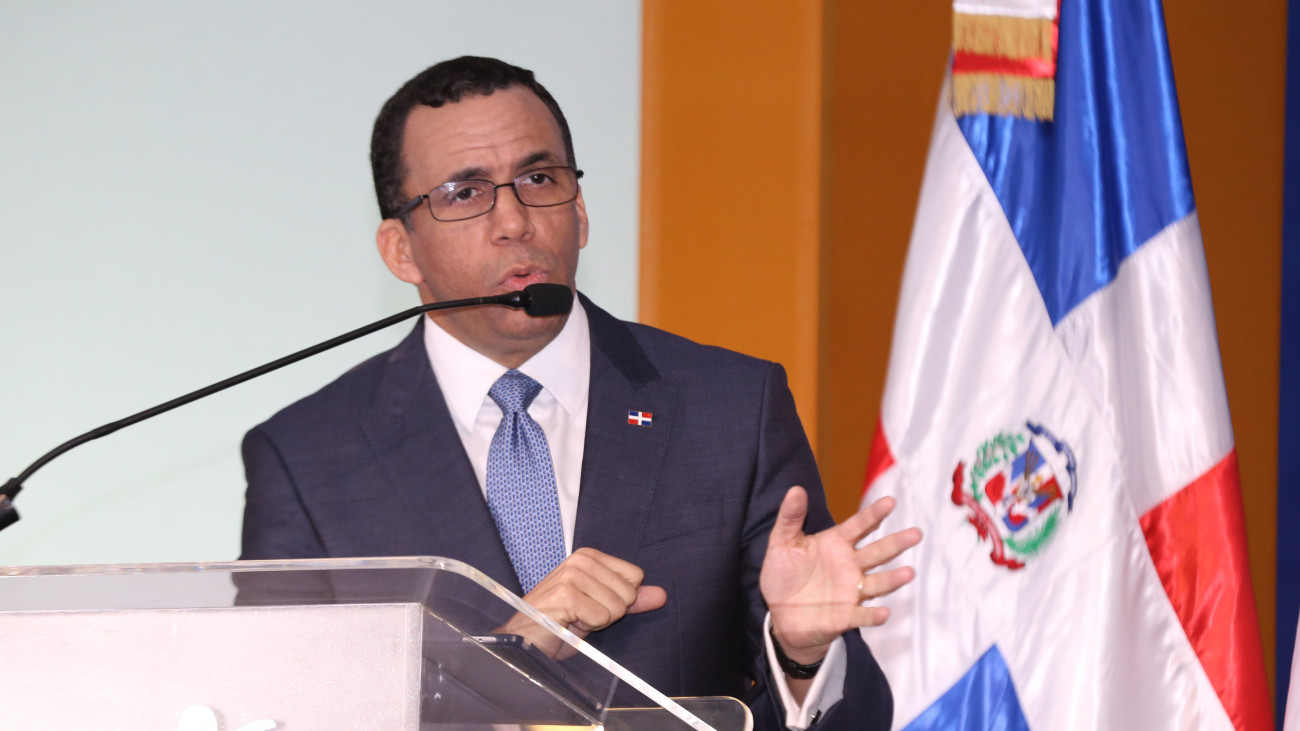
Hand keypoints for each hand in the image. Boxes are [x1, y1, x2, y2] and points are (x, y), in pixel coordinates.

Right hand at [497, 547, 666, 658]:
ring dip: (596, 622)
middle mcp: (579, 560)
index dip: (619, 600)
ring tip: (572, 619)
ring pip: (616, 607)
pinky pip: (601, 618)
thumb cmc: (560, 624)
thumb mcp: (601, 609)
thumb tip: (661, 594)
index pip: (635, 577)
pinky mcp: (565, 595)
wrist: (524, 641)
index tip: (593, 605)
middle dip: (609, 613)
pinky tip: (567, 624)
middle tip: (581, 615)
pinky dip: (587, 630)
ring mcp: (571, 575)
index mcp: (589, 556)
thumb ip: (631, 600)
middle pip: (628, 593)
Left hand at [760, 487, 920, 665]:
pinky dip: (873, 615)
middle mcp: (849, 565)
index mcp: (836, 544)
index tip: (890, 502)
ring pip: (876, 583)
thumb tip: (795, 489)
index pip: (859, 526)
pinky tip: (884, 613)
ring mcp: (850, 591)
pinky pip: (862, 615)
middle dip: (896, 543)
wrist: (779, 614)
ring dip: (892, 579)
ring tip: (909, 573)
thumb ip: (790, 518)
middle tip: (916, 534)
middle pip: (877, 552)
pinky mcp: (845, 615)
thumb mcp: (782, 543)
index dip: (873, 515)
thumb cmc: (784, 574)